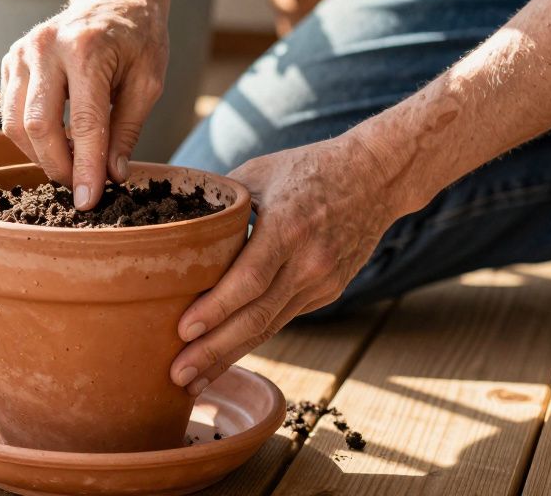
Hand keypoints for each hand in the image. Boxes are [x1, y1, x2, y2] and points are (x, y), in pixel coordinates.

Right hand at [0, 0, 169, 208]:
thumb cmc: (138, 37)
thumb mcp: (148, 82)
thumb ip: (127, 130)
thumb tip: (111, 176)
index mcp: (87, 49)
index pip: (83, 123)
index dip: (85, 168)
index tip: (89, 200)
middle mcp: (46, 47)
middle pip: (37, 126)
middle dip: (58, 166)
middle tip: (80, 187)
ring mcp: (22, 51)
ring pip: (14, 124)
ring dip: (40, 155)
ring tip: (70, 165)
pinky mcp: (10, 60)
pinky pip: (9, 112)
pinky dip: (29, 137)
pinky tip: (56, 142)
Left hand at [170, 133, 405, 393]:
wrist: (376, 178)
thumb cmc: (308, 168)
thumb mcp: (259, 173)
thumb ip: (220, 205)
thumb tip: (173, 228)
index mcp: (288, 226)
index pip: (248, 279)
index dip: (214, 309)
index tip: (182, 330)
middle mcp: (309, 262)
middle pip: (257, 317)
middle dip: (213, 350)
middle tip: (177, 376)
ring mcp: (322, 282)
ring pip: (269, 327)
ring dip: (229, 356)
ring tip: (192, 381)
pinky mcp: (328, 292)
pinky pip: (282, 318)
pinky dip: (252, 339)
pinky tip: (223, 355)